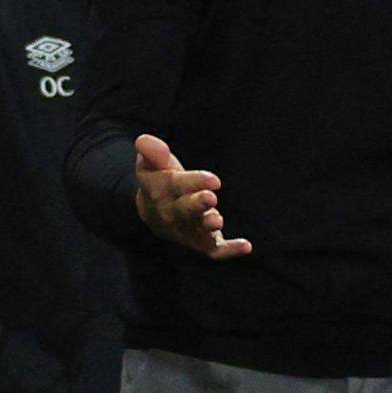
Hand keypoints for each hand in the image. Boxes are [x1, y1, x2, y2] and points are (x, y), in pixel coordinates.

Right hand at [133, 134, 249, 258]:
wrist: (152, 211)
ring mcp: (186, 230)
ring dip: (208, 227)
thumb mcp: (151, 162)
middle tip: (211, 197)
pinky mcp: (201, 242)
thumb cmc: (158, 180)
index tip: (213, 179)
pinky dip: (229, 250)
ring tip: (218, 220)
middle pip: (183, 211)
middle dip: (196, 204)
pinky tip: (246, 246)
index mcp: (159, 191)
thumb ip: (151, 151)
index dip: (193, 182)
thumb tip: (145, 141)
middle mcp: (171, 214)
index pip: (174, 186)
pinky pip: (213, 251)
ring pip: (196, 233)